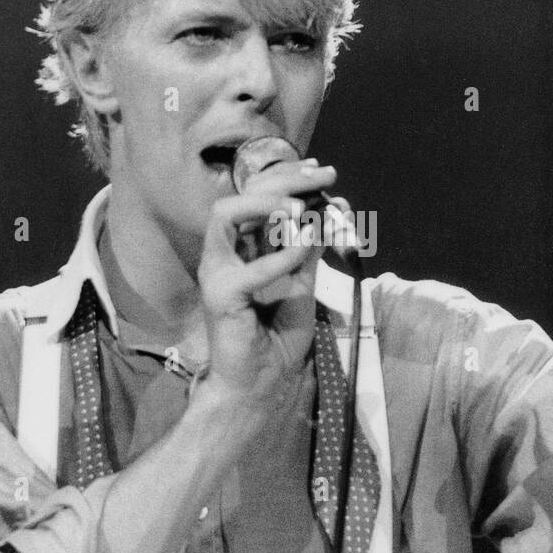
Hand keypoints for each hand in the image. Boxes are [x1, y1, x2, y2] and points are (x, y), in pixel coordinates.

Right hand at [197, 161, 336, 395]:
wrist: (264, 381)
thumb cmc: (279, 335)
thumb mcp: (305, 282)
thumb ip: (312, 248)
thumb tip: (334, 209)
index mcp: (243, 246)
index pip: (257, 196)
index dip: (288, 177)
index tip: (321, 171)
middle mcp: (226, 253)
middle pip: (243, 195)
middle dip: (284, 180)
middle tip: (322, 177)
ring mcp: (217, 272)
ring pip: (225, 215)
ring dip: (266, 205)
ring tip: (301, 210)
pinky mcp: (219, 296)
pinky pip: (249, 271)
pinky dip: (281, 257)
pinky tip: (306, 250)